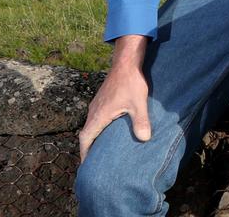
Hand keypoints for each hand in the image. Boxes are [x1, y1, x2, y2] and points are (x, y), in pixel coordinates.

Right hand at [78, 35, 150, 160]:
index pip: (86, 138)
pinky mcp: (101, 100)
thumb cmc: (131, 82)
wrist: (126, 62)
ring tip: (101, 151)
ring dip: (93, 138)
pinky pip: (95, 118)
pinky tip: (108, 132)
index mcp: (99, 115)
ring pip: (90, 125)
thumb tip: (144, 139)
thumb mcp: (138, 102)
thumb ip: (140, 121)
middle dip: (88, 149)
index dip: (85, 153)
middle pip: (86, 134)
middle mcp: (94, 111)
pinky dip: (98, 128)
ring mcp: (96, 105)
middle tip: (94, 163)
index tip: (86, 165)